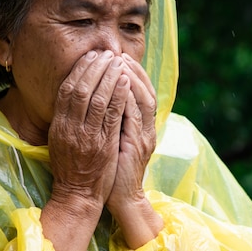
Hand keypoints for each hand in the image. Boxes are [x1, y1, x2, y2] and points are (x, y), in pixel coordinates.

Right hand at [47, 50, 129, 209]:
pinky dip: (119, 94)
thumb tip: (72, 91)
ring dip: (109, 76)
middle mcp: (71, 128)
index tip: (90, 56)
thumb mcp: (60, 138)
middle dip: (94, 68)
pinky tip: (125, 81)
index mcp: (59, 125)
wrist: (77, 194)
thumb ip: (65, 117)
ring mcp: (87, 136)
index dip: (79, 70)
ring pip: (97, 98)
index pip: (67, 90)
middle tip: (106, 53)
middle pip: (81, 89)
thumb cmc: (70, 166)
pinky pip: (112, 114)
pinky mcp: (104, 144)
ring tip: (118, 61)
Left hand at [105, 54, 162, 248]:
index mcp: (143, 126)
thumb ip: (115, 120)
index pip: (143, 92)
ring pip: (144, 100)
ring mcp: (144, 136)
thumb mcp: (115, 140)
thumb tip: (104, 99)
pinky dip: (127, 98)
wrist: (122, 198)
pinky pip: (134, 116)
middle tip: (119, 54)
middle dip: (133, 70)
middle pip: (146, 91)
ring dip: (132, 79)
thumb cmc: (114, 170)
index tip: (119, 57)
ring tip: (118, 63)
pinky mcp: (137, 145)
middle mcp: (147, 128)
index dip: (134, 73)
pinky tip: (117, 86)